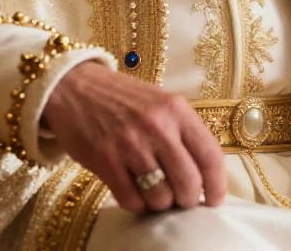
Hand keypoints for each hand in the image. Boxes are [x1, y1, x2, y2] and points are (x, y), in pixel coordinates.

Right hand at [41, 61, 226, 212]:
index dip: (217, 185)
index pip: (210, 156)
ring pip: (161, 197)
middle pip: (188, 183)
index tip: (214, 200)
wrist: (74, 85)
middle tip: (178, 198)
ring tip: (153, 192)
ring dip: (159, 203)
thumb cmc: (121, 97)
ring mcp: (130, 144)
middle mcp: (157, 126)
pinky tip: (132, 191)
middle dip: (187, 200)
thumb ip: (181, 132)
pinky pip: (132, 201)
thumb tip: (203, 175)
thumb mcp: (159, 101)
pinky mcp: (105, 161)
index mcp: (176, 109)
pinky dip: (136, 204)